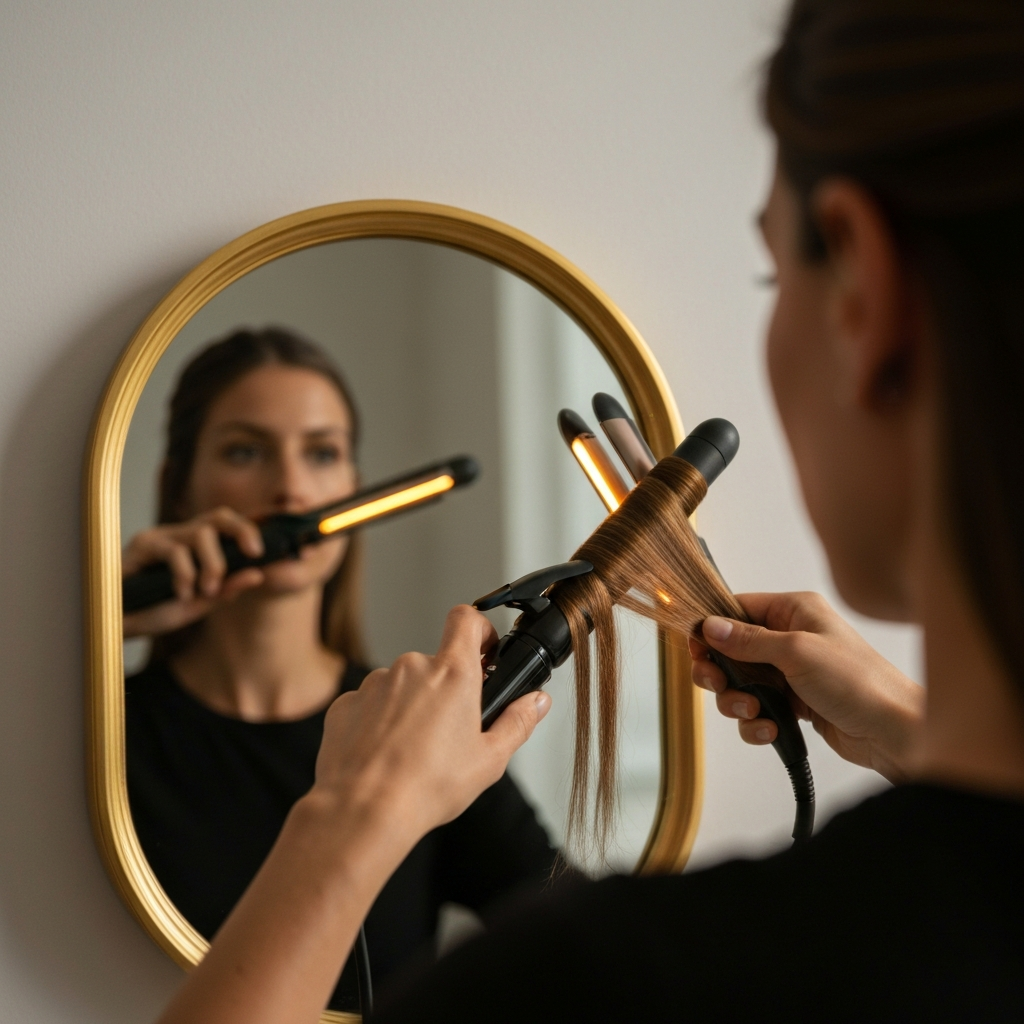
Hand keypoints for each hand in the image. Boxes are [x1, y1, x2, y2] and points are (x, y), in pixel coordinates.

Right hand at [121, 508, 265, 636]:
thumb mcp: (198, 604)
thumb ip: (226, 589)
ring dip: (213, 564)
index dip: (247, 530)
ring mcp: (161, 537)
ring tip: (206, 591)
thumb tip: (258, 574)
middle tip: (252, 554)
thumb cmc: (154, 611)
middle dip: (241, 531)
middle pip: (218, 517)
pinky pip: (175, 551)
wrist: (119, 625)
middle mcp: (179, 536)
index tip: (261, 551)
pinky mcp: (142, 545)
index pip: (226, 525)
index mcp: (196, 547)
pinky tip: (180, 594)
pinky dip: (185, 575)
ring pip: (200, 534)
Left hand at [311, 604, 551, 842]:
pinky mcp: (347, 703)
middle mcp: (412, 668)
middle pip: (435, 663)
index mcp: (452, 674)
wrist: (364, 809)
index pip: (466, 619)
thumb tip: (537, 702)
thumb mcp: (490, 759)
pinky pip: (370, 704)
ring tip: (414, 751)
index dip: (479, 629)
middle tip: (449, 730)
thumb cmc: (426, 786)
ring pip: (402, 685)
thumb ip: (518, 722)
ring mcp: (375, 683)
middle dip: (445, 689)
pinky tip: (386, 754)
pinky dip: (379, 722)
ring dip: (411, 707)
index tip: (484, 652)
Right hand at [689, 591, 922, 781]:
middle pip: (732, 650)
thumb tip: (710, 625)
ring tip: (753, 713)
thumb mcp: (797, 652)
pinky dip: (756, 722)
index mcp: (795, 611)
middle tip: (715, 684)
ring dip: (738, 701)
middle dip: (721, 672)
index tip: (695, 648)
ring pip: (742, 683)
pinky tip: (770, 730)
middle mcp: (791, 637)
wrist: (894, 732)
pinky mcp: (795, 703)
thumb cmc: (858, 682)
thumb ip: (748, 640)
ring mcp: (792, 672)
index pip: (738, 609)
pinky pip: (759, 709)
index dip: (712, 628)